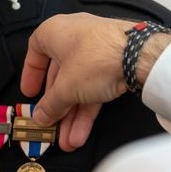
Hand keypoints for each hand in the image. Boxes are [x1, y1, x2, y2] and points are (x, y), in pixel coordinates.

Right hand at [21, 14, 133, 150]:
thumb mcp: (65, 88)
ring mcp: (95, 49)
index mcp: (54, 32)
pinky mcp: (113, 61)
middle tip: (51, 126)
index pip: (35, 52)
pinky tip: (82, 131)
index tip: (30, 93)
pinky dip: (88, 108)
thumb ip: (50, 105)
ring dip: (72, 114)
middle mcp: (73, 37)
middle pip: (59, 76)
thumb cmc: (96, 58)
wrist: (140, 55)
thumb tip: (41, 115)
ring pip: (78, 85)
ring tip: (69, 139)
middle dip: (56, 106)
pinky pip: (94, 86)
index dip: (31, 74)